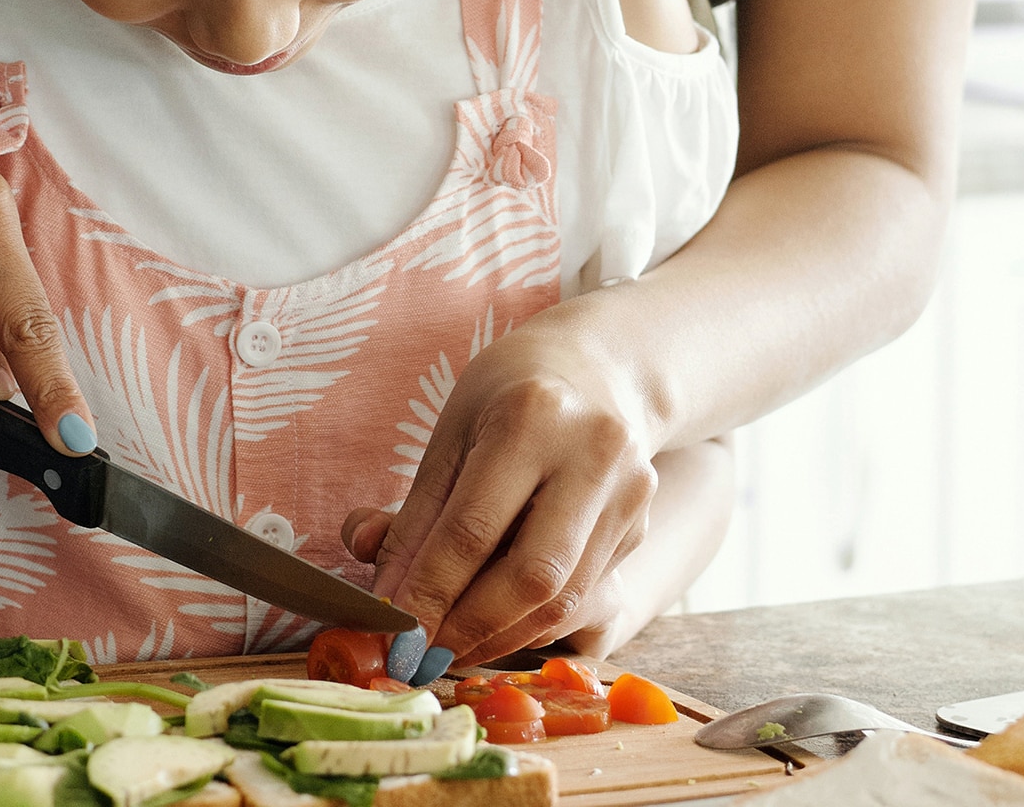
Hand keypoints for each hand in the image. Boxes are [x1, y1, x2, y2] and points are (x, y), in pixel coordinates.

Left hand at [343, 295, 661, 662]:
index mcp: (533, 416)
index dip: (430, 592)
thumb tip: (382, 593)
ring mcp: (628, 492)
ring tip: (452, 647)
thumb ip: (416, 515)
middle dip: (470, 628)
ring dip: (501, 637)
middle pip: (531, 575)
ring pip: (564, 599)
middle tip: (424, 655)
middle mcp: (592, 454)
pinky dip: (532, 621)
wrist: (601, 368)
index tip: (395, 634)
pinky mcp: (640, 525)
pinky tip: (495, 625)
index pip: (473, 529)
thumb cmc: (510, 394)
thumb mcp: (453, 433)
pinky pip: (583, 595)